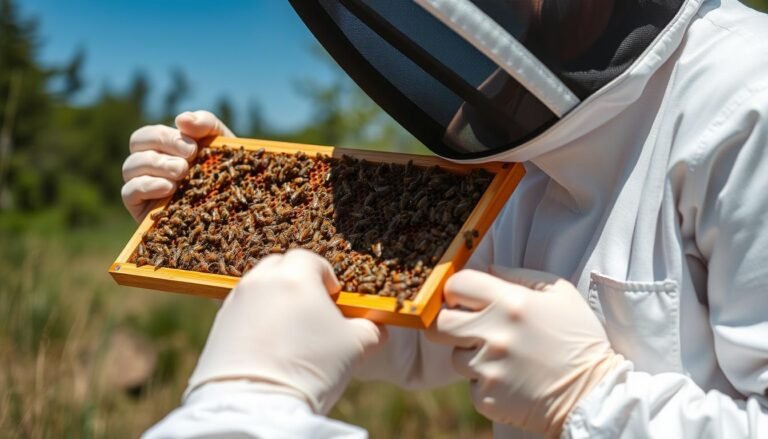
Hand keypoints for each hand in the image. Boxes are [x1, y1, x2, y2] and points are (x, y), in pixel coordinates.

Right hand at [121, 110, 233, 220]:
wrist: (235, 207)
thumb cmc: (226, 171)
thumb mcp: (221, 144)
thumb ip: (205, 124)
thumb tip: (181, 119)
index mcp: (163, 147)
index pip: (149, 133)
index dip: (167, 137)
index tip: (194, 149)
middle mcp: (149, 163)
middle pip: (137, 143)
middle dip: (162, 146)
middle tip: (188, 159)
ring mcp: (142, 186)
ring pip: (130, 166)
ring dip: (157, 166)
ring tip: (181, 173)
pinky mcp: (140, 209)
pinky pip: (129, 192)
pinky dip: (146, 186)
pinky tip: (168, 188)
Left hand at [186, 249, 386, 413]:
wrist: (257, 405)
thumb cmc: (311, 368)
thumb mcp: (356, 347)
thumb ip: (370, 328)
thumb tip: (375, 327)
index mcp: (296, 276)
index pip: (312, 259)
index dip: (326, 277)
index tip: (333, 299)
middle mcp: (261, 281)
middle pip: (280, 266)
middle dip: (296, 282)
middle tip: (311, 311)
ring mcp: (235, 301)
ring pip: (259, 288)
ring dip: (274, 301)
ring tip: (288, 332)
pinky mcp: (218, 325)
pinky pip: (241, 311)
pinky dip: (255, 320)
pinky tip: (268, 346)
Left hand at [427, 266, 624, 437]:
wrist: (594, 395)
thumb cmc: (579, 338)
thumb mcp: (560, 294)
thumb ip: (520, 275)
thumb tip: (489, 269)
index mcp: (511, 303)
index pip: (457, 285)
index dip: (456, 290)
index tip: (464, 299)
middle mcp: (495, 334)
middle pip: (440, 323)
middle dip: (451, 323)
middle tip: (470, 328)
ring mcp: (489, 369)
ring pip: (456, 356)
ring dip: (473, 356)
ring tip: (505, 358)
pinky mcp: (487, 397)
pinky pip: (471, 385)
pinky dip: (486, 383)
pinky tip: (512, 380)